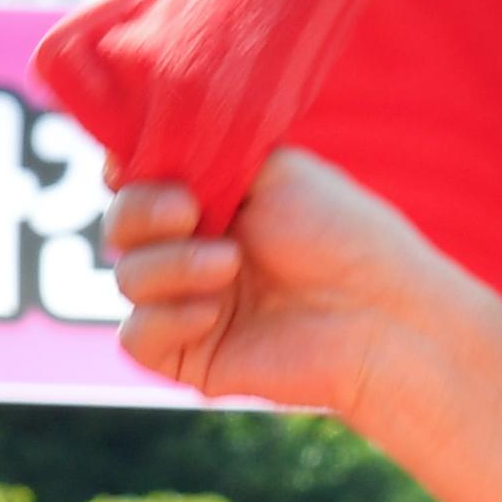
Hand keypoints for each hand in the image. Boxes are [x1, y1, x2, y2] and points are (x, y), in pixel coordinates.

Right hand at [104, 147, 497, 431]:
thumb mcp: (273, 170)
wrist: (382, 313)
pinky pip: (136, 337)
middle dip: (142, 212)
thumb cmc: (342, 234)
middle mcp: (194, 250)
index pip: (133, 180)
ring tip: (230, 264)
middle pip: (119, 226)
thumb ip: (202, 151)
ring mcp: (190, 304)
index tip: (140, 163)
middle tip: (191, 210)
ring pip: (126, 277)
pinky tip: (209, 312)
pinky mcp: (194, 355)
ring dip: (169, 265)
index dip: (128, 170)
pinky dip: (163, 319)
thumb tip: (133, 146)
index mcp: (210, 201)